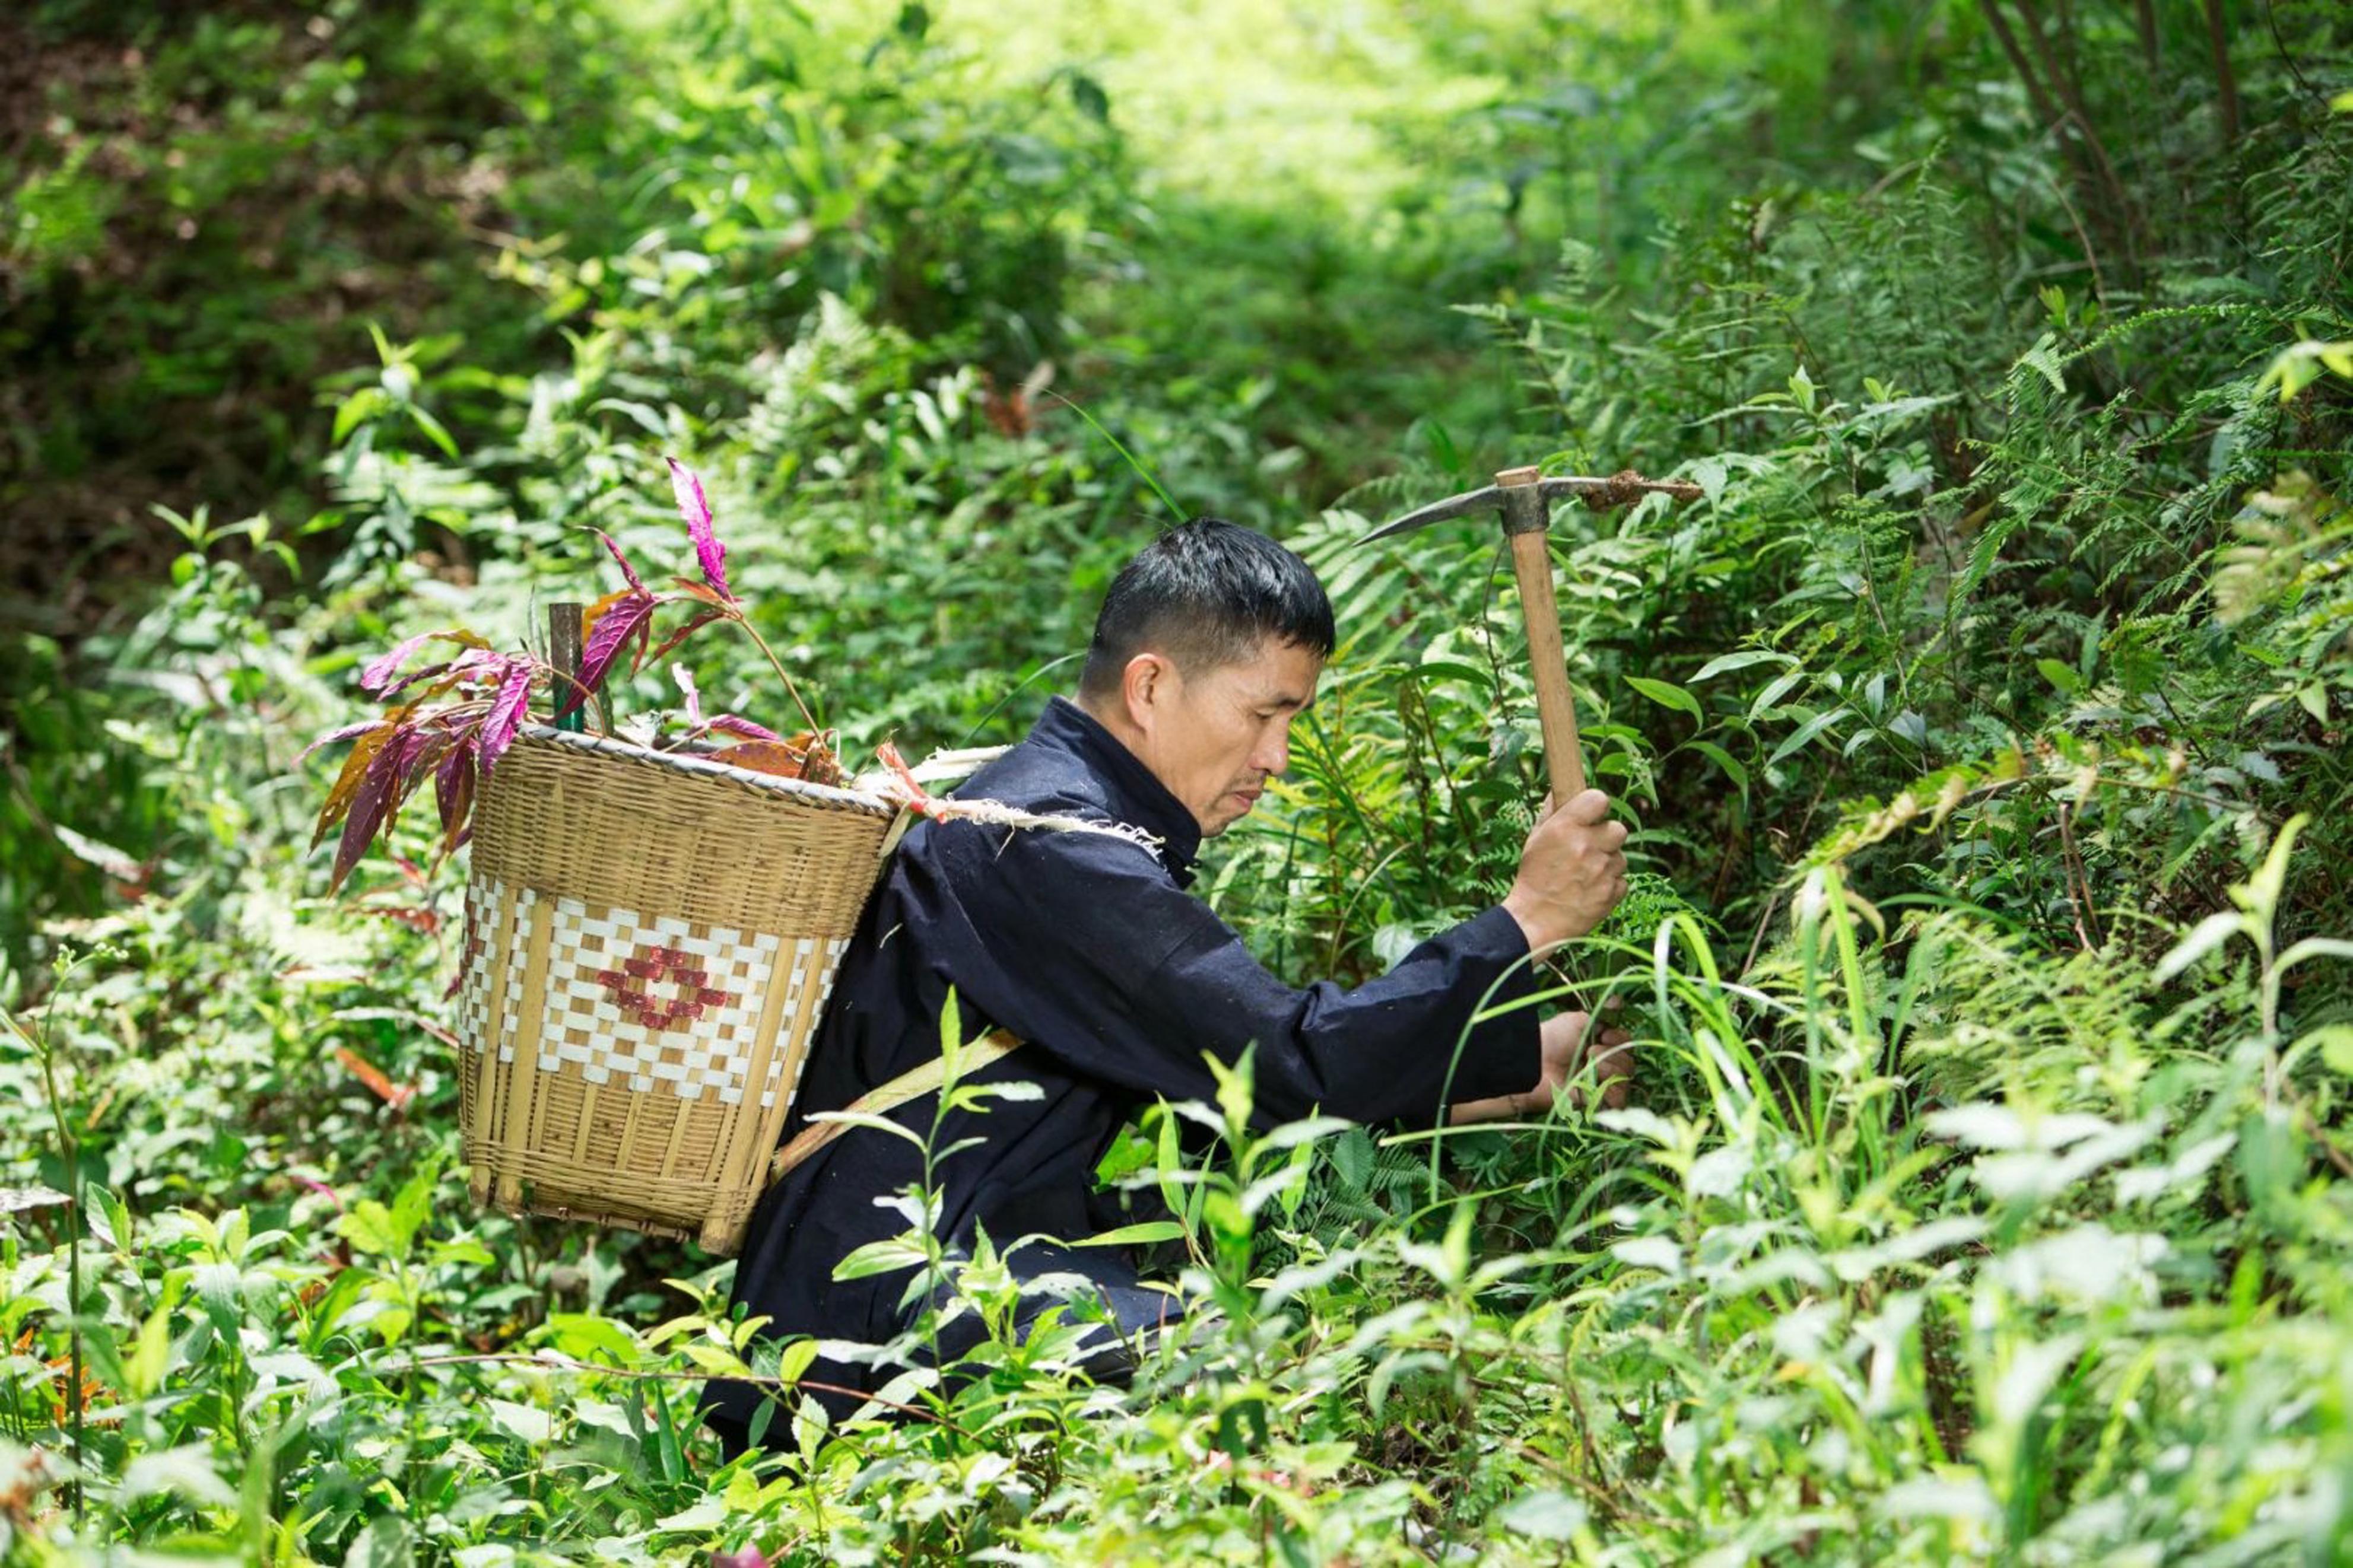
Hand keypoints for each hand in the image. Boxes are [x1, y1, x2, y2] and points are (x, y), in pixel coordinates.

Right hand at [1501, 789, 1628, 951]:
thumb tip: (1559, 789)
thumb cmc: (1533, 877)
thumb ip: (1551, 812)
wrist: (1536, 921)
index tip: (1590, 815)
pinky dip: (1609, 884)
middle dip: (1606, 837)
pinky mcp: (1613, 892)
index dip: (1596, 807)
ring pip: (1620, 856)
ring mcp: (1603, 870)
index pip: (1599, 799)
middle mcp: (1587, 846)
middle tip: (1589, 848)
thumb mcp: (1535, 839)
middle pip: (1618, 828)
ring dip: (1607, 862)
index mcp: (1566, 827)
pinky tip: (1589, 890)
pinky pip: (1621, 879)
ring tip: (1584, 875)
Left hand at [1535, 1008, 1632, 1112]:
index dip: (1620, 1038)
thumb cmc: (1551, 1040)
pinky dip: (1611, 1090)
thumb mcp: (1576, 1022)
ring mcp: (1599, 1085)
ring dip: (1610, 1069)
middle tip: (1590, 1050)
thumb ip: (1601, 1015)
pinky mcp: (1595, 1103)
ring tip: (1588, 1065)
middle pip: (1629, 1062)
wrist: (1533, 1064)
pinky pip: (1618, 1101)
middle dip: (1613, 1053)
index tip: (1605, 1034)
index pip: (1626, 1044)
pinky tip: (1595, 1082)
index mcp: (1600, 1045)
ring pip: (1625, 1080)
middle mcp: (1602, 1066)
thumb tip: (1617, 1000)